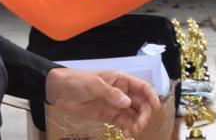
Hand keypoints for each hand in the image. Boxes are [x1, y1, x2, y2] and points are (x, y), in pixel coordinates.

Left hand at [44, 68, 160, 134]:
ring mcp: (115, 105)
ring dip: (136, 123)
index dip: (151, 96)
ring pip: (133, 114)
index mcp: (122, 80)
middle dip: (143, 115)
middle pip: (140, 104)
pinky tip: (126, 134)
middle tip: (138, 126)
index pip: (142, 87)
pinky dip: (127, 128)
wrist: (59, 91)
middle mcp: (122, 93)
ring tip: (132, 132)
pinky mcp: (107, 116)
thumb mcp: (95, 84)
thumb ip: (112, 94)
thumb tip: (128, 103)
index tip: (156, 107)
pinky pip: (122, 122)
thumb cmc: (78, 81)